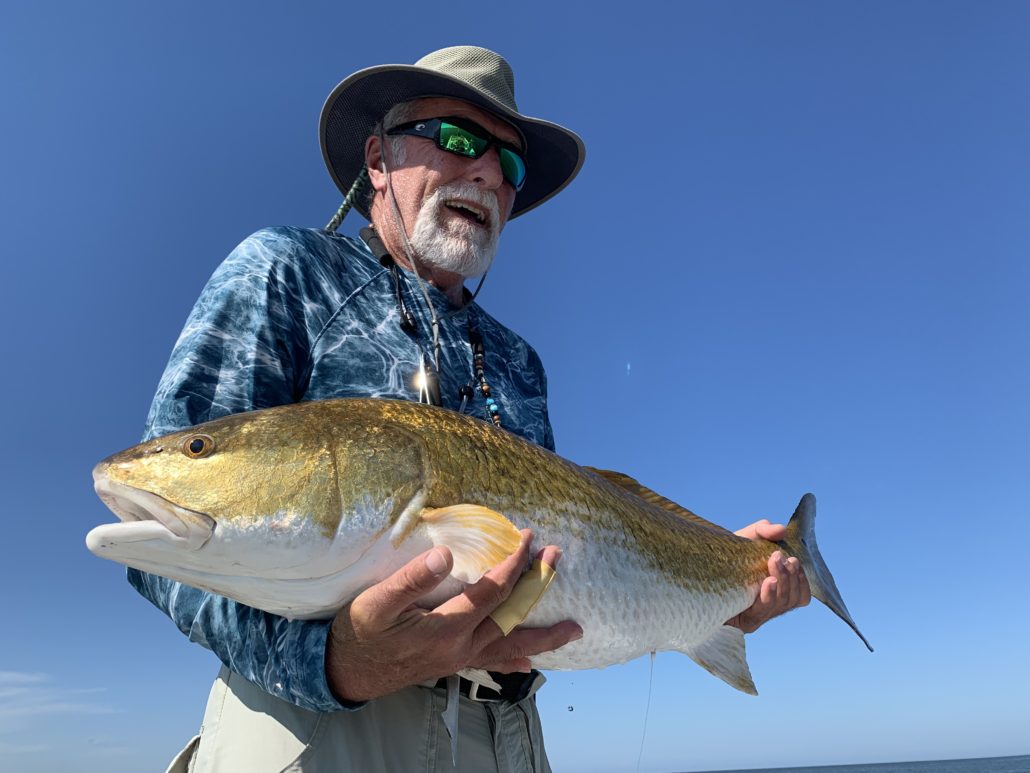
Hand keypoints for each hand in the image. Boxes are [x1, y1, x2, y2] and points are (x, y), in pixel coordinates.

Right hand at [325, 530, 581, 702]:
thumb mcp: (376, 601)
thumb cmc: (360, 633)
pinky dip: (512, 662)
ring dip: (541, 634)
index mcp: (448, 627)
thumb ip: (411, 579)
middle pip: (512, 617)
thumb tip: (445, 555)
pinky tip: (526, 665)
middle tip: (557, 560)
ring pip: (509, 645)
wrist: (345, 672)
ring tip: (572, 631)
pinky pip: (491, 663)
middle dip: (538, 588)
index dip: (513, 563)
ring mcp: (459, 659)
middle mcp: (461, 647)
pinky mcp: (451, 665)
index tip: (528, 537)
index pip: (493, 591)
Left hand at [725, 520, 810, 632]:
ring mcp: (756, 615)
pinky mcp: (742, 622)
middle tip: (779, 558)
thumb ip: (763, 531)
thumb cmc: (724, 555)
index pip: (800, 595)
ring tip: (774, 562)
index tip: (793, 561)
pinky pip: (762, 612)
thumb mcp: (745, 538)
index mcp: (774, 591)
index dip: (802, 580)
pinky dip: (769, 596)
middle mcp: (768, 605)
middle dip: (790, 577)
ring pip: (781, 605)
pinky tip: (767, 582)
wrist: (694, 567)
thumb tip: (781, 530)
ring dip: (783, 583)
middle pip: (792, 600)